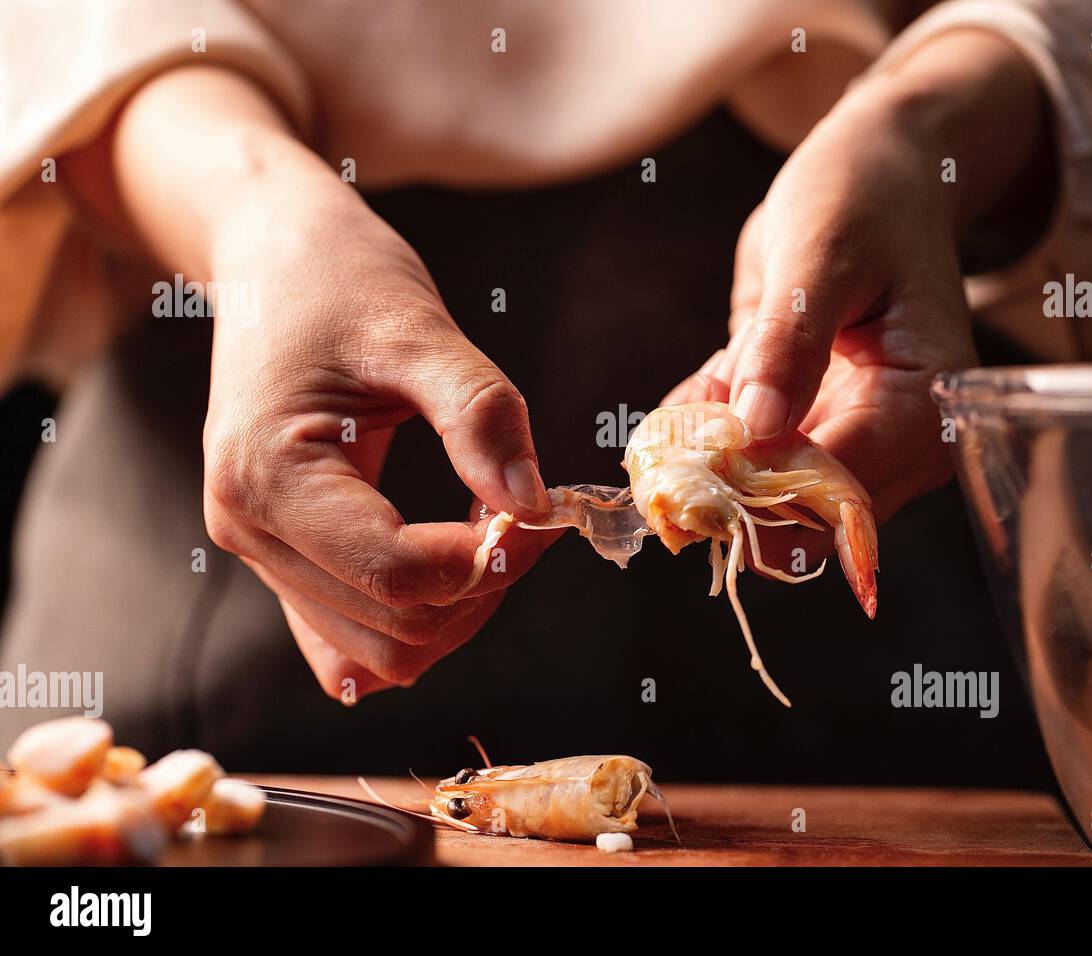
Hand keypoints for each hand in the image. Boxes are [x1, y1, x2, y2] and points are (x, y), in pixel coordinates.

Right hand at [89, 65, 560, 699]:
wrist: (274, 257)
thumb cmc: (341, 279)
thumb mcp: (420, 329)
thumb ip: (481, 416)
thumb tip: (535, 505)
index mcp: (269, 477)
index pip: (399, 576)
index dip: (491, 559)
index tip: (545, 510)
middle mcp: (248, 530)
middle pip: (394, 626)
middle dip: (481, 584)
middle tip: (527, 511)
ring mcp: (259, 549)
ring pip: (378, 649)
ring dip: (456, 607)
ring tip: (491, 522)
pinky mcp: (282, 551)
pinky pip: (348, 634)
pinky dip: (415, 619)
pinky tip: (456, 575)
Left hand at [669, 31, 1048, 524]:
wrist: (875, 173)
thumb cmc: (864, 197)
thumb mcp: (823, 254)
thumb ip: (788, 342)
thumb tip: (755, 427)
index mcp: (923, 404)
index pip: (843, 488)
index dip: (761, 490)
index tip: (687, 469)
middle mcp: (899, 441)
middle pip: (806, 515)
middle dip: (724, 494)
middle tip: (660, 459)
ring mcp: (852, 440)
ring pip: (769, 502)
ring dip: (705, 475)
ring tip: (665, 437)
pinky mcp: (810, 429)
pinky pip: (747, 464)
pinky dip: (702, 447)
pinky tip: (673, 421)